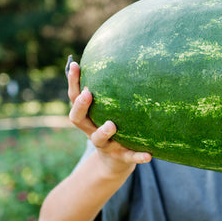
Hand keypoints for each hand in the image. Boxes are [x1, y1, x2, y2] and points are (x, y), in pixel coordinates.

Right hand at [67, 58, 150, 174]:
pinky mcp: (120, 157)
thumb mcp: (104, 110)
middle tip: (87, 93)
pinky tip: (149, 155)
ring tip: (111, 125)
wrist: (114, 162)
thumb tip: (109, 57)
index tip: (76, 64)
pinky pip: (129, 157)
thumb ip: (106, 90)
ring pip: (98, 139)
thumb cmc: (110, 127)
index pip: (74, 97)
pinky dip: (137, 156)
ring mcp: (105, 145)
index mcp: (86, 117)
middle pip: (77, 119)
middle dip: (81, 106)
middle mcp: (91, 130)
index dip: (72, 82)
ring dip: (104, 131)